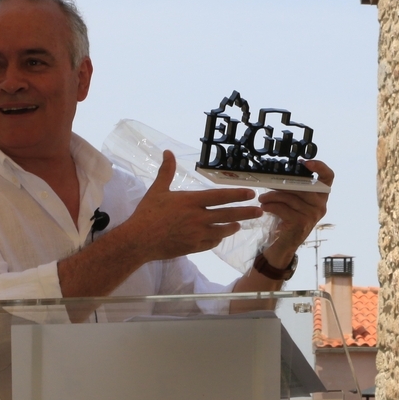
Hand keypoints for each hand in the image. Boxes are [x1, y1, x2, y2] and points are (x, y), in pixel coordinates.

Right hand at [126, 150, 262, 260]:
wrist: (138, 241)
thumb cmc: (147, 213)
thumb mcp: (157, 190)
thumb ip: (166, 171)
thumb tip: (168, 152)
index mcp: (191, 201)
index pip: (221, 196)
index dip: (238, 195)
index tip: (252, 194)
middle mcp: (198, 217)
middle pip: (228, 214)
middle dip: (246, 212)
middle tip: (260, 211)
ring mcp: (197, 234)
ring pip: (223, 230)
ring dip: (233, 226)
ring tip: (240, 224)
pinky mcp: (194, 247)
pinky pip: (212, 243)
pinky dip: (217, 238)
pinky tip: (220, 236)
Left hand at [256, 160, 333, 266]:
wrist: (284, 245)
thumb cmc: (288, 219)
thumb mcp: (294, 202)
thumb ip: (293, 189)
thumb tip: (279, 174)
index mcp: (321, 196)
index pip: (328, 177)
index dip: (320, 166)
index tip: (304, 162)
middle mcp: (321, 205)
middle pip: (302, 186)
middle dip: (282, 185)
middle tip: (268, 185)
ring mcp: (312, 215)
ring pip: (290, 198)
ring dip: (272, 197)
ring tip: (262, 198)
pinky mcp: (301, 223)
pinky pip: (283, 209)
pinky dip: (271, 206)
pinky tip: (264, 207)